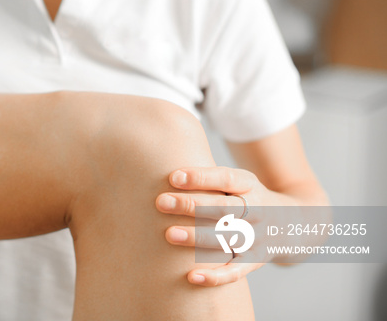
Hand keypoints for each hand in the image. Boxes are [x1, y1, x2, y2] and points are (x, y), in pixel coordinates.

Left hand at [155, 166, 284, 286]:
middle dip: (191, 205)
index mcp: (250, 185)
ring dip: (198, 238)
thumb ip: (210, 179)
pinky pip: (236, 271)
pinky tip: (192, 276)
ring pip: (228, 239)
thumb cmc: (246, 197)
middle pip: (224, 208)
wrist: (292, 224)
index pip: (226, 179)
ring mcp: (257, 237)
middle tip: (161, 202)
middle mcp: (257, 211)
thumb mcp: (238, 181)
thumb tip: (169, 176)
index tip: (173, 177)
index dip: (200, 178)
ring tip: (170, 234)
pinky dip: (215, 276)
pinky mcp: (256, 261)